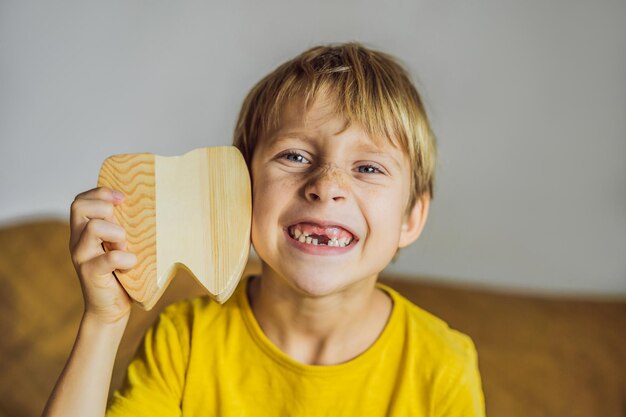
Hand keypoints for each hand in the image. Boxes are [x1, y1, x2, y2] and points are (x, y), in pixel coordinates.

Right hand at [69, 187, 136, 323]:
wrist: (111, 309)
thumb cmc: (122, 274)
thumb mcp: (120, 246)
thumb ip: (123, 228)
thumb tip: (148, 207)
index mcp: (83, 231)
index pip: (81, 200)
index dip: (101, 193)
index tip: (122, 198)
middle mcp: (78, 241)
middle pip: (79, 206)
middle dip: (105, 208)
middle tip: (122, 226)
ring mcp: (82, 256)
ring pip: (93, 228)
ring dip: (117, 232)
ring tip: (125, 245)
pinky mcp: (90, 273)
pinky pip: (108, 258)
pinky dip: (125, 258)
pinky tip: (132, 263)